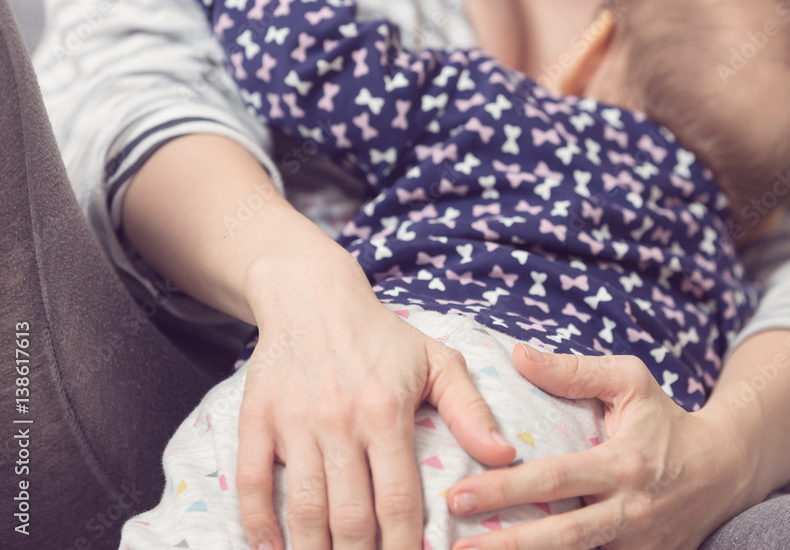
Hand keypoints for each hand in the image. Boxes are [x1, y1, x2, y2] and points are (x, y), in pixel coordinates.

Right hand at [237, 237, 515, 549]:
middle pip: (349, 517)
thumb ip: (471, 410)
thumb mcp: (438, 361)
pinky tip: (274, 549)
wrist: (313, 297)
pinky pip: (252, 482)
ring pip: (303, 509)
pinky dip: (258, 525)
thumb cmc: (383, 336)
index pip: (398, 500)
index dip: (404, 547)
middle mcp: (339, 421)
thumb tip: (504, 456)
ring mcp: (294, 422)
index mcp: (386, 412)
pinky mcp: (256, 419)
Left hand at [446, 345, 765, 549]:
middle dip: (505, 545)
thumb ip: (574, 371)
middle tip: (456, 546)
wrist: (725, 470)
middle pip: (561, 536)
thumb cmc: (667, 419)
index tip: (458, 495)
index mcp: (622, 464)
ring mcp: (637, 544)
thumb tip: (519, 355)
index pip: (555, 479)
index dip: (505, 489)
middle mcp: (629, 511)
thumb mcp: (630, 381)